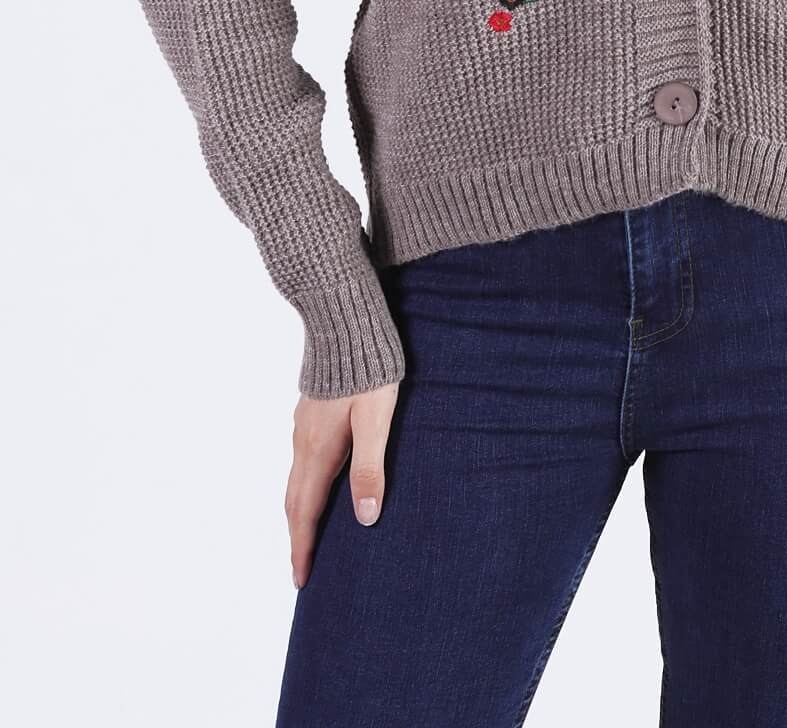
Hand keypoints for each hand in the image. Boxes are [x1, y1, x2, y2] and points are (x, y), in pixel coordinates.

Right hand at [285, 380, 399, 587]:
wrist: (344, 320)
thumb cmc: (368, 370)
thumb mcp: (376, 420)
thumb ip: (369, 468)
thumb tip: (366, 519)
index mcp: (318, 451)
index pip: (306, 512)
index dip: (303, 548)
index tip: (302, 581)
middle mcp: (304, 441)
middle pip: (295, 500)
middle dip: (298, 536)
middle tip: (302, 568)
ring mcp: (304, 424)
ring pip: (297, 479)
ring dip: (300, 511)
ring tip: (310, 533)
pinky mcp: (311, 410)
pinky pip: (303, 459)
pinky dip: (305, 484)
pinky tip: (320, 481)